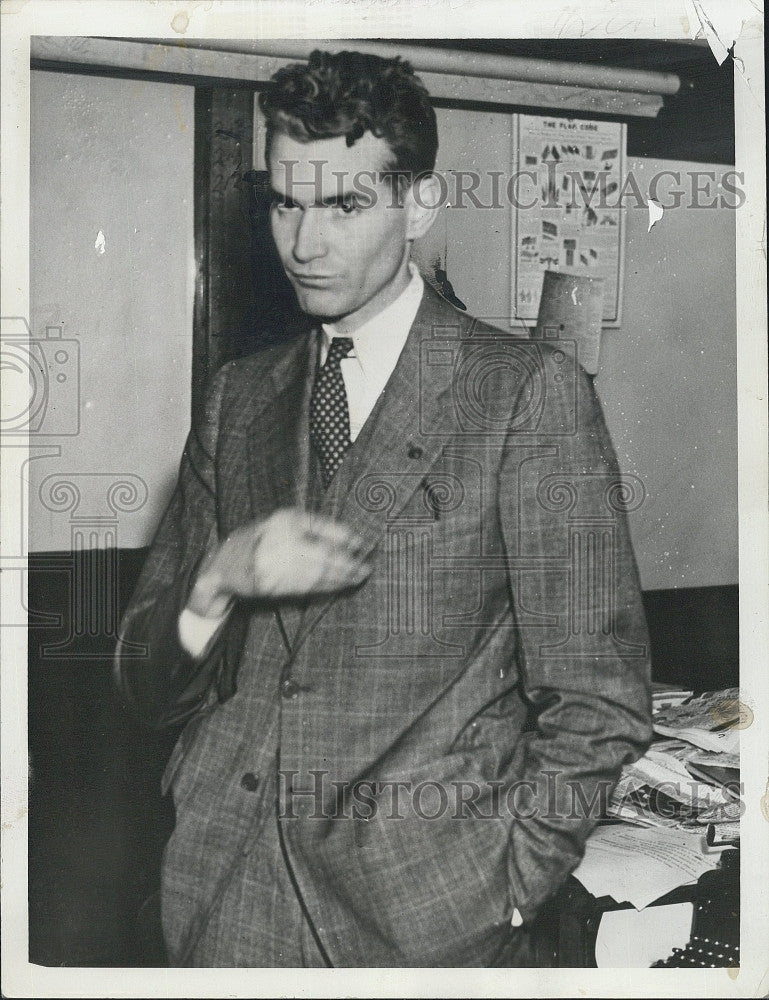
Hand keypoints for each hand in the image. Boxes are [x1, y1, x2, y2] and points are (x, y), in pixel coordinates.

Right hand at [187, 508, 370, 614]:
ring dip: (341, 577)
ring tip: (358, 578)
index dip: (344, 536)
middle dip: (348, 563)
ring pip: (317, 572)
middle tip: (366, 568)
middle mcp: (280, 539)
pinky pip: (307, 586)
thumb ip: (310, 527)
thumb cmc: (259, 540)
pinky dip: (327, 586)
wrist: (223, 564)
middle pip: (322, 553)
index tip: (362, 544)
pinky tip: (340, 586)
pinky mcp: (272, 584)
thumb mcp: (280, 523)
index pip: (321, 527)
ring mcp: (275, 563)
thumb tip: (348, 539)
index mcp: (284, 519)